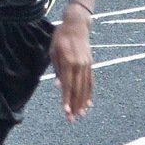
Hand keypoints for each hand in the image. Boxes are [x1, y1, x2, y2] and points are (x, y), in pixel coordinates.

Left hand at [49, 7, 93, 121]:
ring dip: (83, 103)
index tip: (66, 111)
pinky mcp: (90, 64)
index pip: (68, 85)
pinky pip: (91, 82)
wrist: (77, 25)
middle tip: (72, 119)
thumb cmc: (61, 37)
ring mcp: (86, 65)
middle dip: (74, 105)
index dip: (67, 99)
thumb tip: (59, 86)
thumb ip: (57, 69)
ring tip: (81, 115)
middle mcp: (79, 65)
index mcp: (69, 62)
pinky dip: (90, 94)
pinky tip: (89, 103)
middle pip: (77, 89)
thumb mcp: (53, 51)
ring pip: (85, 88)